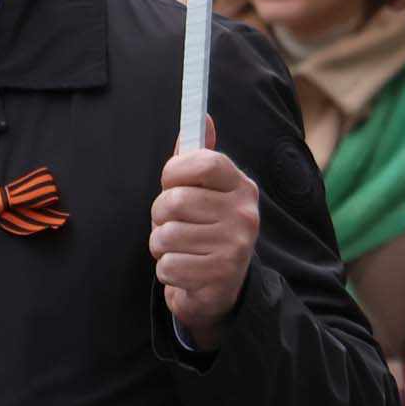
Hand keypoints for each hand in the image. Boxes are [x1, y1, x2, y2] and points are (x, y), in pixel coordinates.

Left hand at [151, 117, 259, 350]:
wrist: (223, 289)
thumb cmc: (205, 231)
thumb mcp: (207, 193)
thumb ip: (199, 159)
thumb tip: (203, 116)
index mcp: (240, 186)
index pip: (203, 162)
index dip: (175, 172)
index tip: (172, 184)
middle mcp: (244, 213)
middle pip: (173, 201)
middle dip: (160, 217)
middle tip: (174, 225)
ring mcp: (235, 245)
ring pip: (166, 236)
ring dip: (162, 247)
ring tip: (180, 249)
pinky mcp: (220, 276)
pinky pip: (168, 266)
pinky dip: (167, 272)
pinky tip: (185, 270)